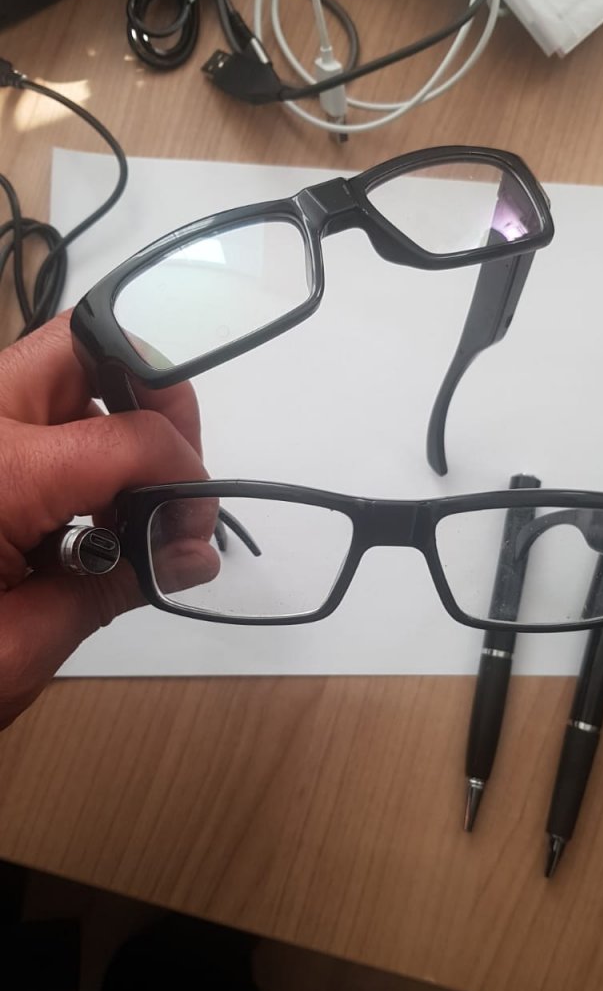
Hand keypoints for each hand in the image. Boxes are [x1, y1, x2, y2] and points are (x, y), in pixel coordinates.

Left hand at [0, 312, 208, 729]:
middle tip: (172, 474)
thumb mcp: (21, 646)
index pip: (134, 437)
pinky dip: (73, 438)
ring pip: (59, 361)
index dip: (188, 479)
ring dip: (113, 412)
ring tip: (127, 495)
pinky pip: (28, 404)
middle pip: (91, 344)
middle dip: (156, 399)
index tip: (194, 530)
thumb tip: (191, 553)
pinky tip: (77, 506)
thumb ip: (120, 583)